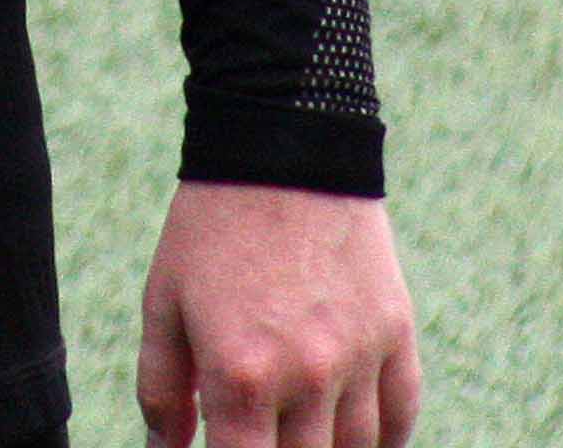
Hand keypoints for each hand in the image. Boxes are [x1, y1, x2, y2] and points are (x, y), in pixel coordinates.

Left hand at [135, 180, 419, 447]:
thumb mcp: (163, 302)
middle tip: (258, 432)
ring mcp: (359, 356)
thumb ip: (162, 388)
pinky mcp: (396, 331)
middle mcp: (307, 375)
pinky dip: (384, 440)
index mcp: (241, 374)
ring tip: (299, 433)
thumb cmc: (212, 226)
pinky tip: (359, 440)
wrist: (284, 144)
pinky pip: (400, 414)